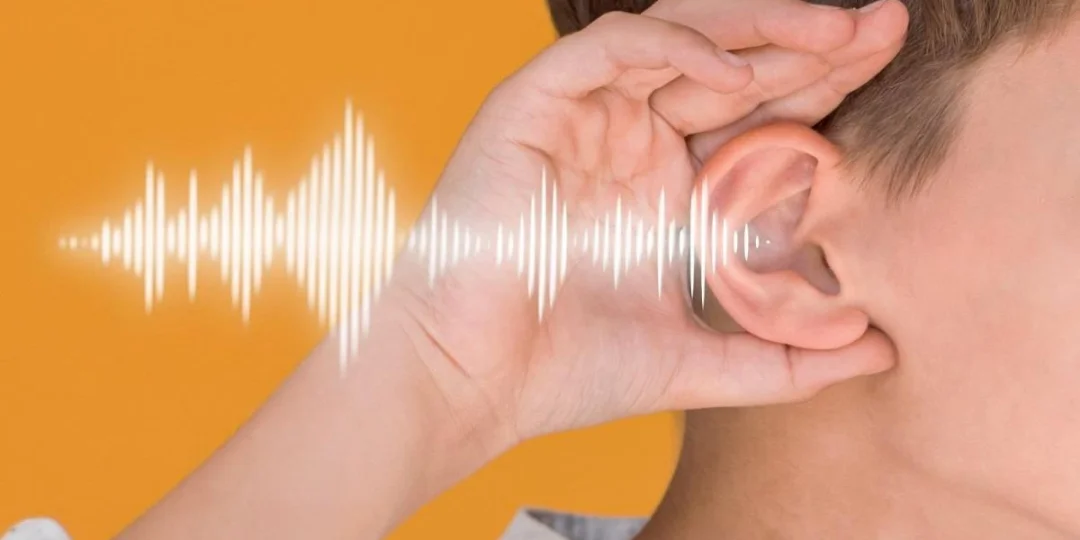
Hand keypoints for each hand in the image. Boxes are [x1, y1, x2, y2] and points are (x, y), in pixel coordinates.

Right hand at [387, 0, 908, 451]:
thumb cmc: (567, 371)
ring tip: (832, 33)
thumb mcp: (701, 360)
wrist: (474, 383)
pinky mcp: (535, 108)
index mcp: (665, 185)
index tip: (888, 67)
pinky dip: (675, 51)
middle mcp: (628, 140)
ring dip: (755, 28)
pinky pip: (611, 50)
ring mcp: (583, 119)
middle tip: (886, 27)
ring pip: (676, 36)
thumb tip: (882, 349)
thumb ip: (787, 356)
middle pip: (731, 64)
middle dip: (810, 42)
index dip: (822, 86)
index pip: (756, 114)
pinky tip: (736, 73)